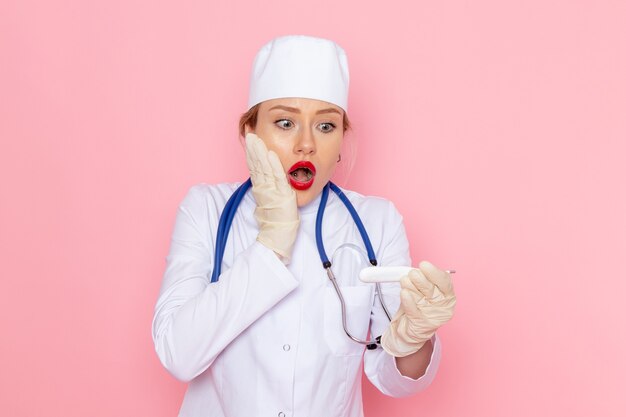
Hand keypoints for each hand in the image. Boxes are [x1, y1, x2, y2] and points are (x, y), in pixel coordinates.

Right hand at [245, 133, 299, 262]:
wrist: (278, 235)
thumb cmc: (276, 220)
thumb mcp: (270, 201)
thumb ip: (267, 189)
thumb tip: (265, 179)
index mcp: (261, 189)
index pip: (255, 168)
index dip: (252, 154)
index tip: (250, 141)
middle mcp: (264, 188)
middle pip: (257, 165)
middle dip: (253, 149)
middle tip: (250, 134)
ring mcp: (272, 191)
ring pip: (265, 168)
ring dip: (260, 153)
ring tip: (257, 139)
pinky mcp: (281, 194)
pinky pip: (277, 177)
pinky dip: (273, 165)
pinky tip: (270, 154)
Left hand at [381, 260, 455, 356]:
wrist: (411, 327)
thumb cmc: (419, 304)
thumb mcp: (423, 289)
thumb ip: (423, 278)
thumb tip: (416, 269)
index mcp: (448, 295)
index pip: (444, 282)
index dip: (434, 272)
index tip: (423, 265)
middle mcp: (442, 306)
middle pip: (430, 288)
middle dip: (418, 278)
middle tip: (411, 274)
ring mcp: (432, 316)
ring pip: (419, 296)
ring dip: (409, 286)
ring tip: (405, 282)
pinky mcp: (421, 324)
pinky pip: (412, 309)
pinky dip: (407, 299)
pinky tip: (404, 293)